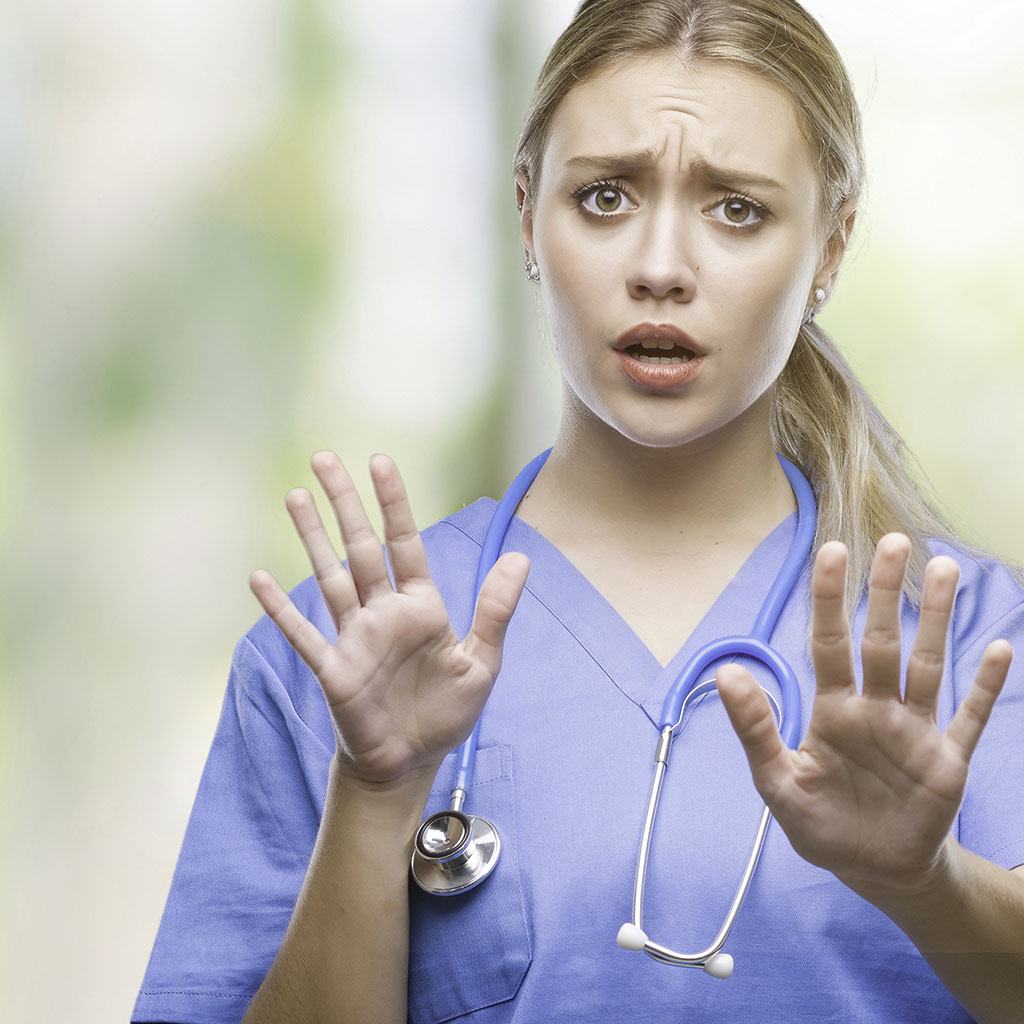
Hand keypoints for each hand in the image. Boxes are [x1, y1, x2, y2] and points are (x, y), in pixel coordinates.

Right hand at [248, 451, 530, 786]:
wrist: (411, 762)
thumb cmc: (444, 712)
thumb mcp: (481, 662)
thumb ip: (495, 611)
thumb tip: (521, 558)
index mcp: (420, 606)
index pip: (404, 543)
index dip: (393, 503)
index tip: (380, 462)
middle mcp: (382, 613)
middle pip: (359, 547)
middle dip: (343, 503)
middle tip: (323, 458)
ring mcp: (354, 638)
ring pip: (328, 577)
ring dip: (312, 539)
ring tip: (296, 497)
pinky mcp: (333, 669)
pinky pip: (303, 633)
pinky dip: (282, 608)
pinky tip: (259, 579)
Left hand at [714, 534, 1013, 895]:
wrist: (872, 871)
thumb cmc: (821, 821)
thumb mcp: (777, 781)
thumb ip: (755, 728)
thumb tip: (724, 672)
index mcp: (832, 710)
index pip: (829, 643)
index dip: (829, 599)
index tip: (832, 551)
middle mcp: (874, 708)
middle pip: (881, 641)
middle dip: (885, 593)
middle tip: (895, 542)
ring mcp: (914, 730)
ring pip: (928, 665)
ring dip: (937, 620)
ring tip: (943, 570)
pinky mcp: (947, 760)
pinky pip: (968, 716)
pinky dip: (983, 686)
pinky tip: (997, 648)